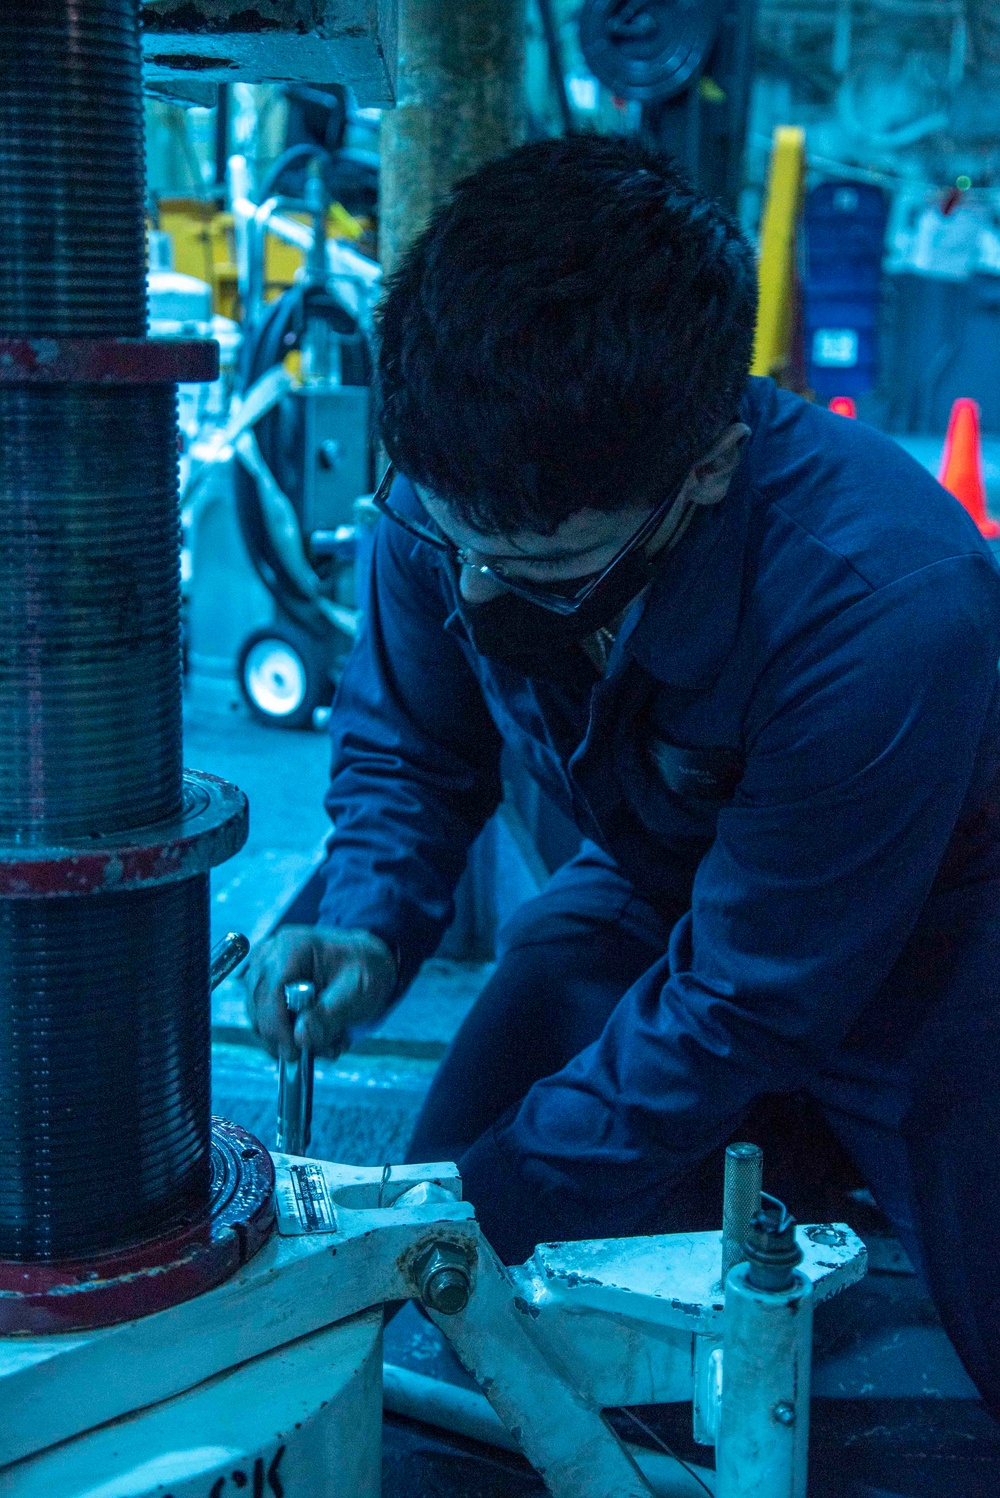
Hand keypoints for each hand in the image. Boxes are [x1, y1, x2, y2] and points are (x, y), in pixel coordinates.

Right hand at [244, 925, 396, 1060]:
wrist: (366, 962)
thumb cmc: (365, 968)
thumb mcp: (358, 990)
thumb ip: (330, 1014)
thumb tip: (300, 1038)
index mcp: (292, 947)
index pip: (270, 992)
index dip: (277, 1026)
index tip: (294, 1052)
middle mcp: (270, 956)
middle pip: (259, 1008)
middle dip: (286, 1037)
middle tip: (321, 1049)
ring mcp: (264, 972)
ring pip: (260, 1019)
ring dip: (291, 1039)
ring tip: (328, 1041)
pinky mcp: (265, 989)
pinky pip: (265, 1021)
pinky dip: (289, 1036)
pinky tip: (318, 1035)